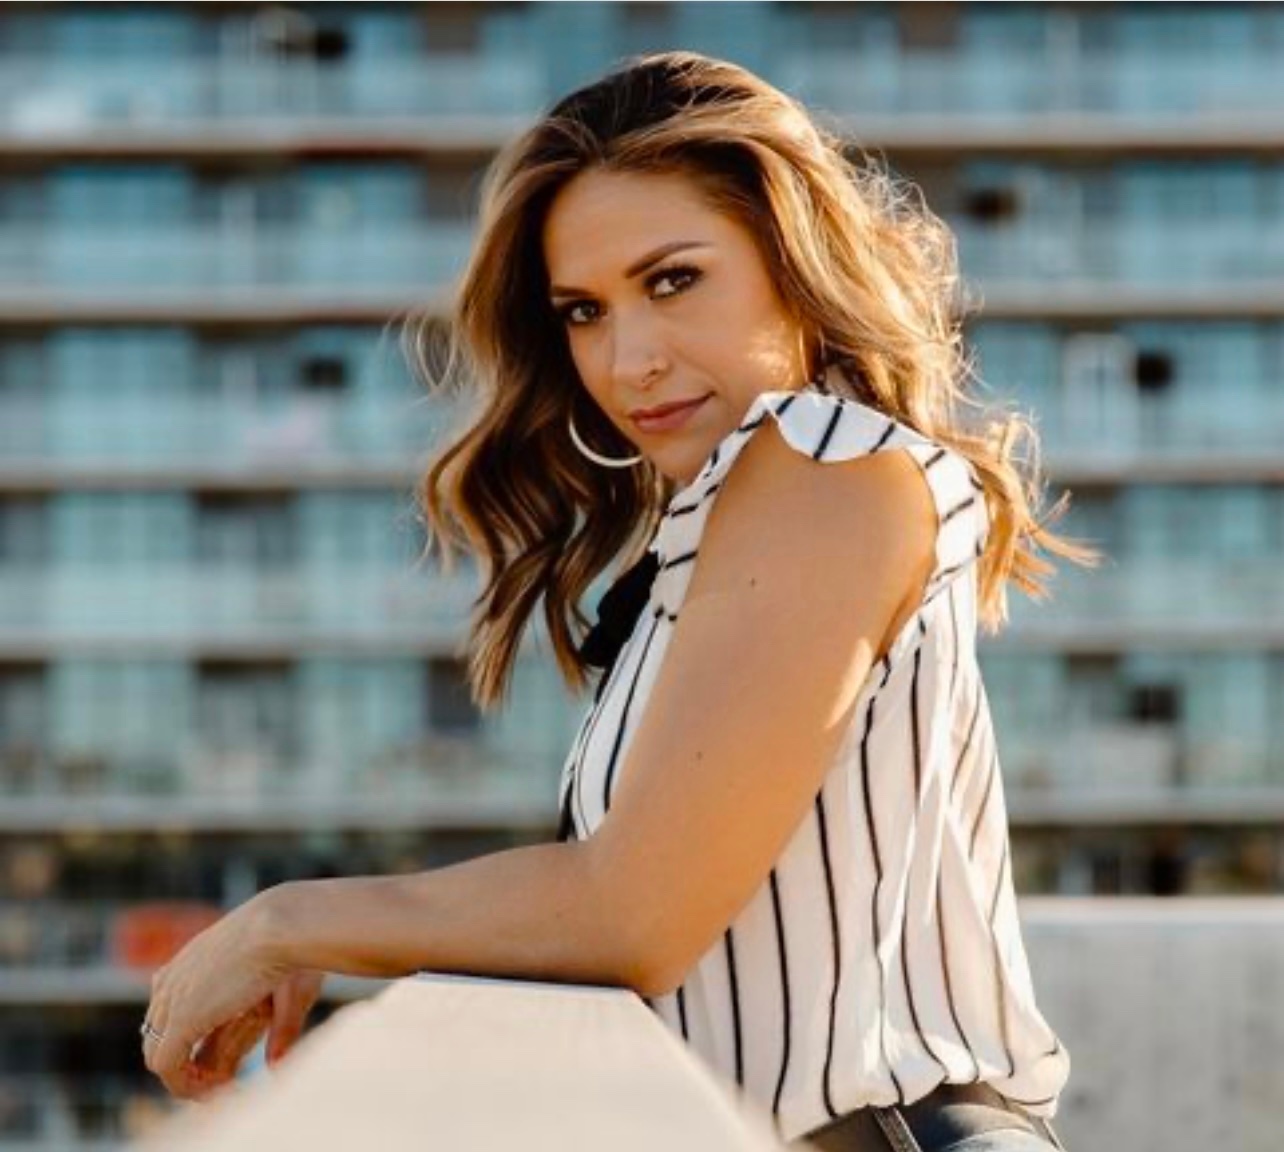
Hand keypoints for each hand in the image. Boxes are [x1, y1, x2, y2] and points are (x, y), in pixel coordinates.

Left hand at [141, 887, 298, 1099]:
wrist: (281, 924)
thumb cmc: (294, 942)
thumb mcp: (283, 981)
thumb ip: (278, 1026)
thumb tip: (274, 1066)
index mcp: (189, 960)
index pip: (169, 1009)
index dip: (188, 1040)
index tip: (219, 1059)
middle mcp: (173, 980)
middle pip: (160, 1034)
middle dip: (185, 1062)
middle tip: (220, 1080)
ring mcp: (172, 1000)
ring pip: (158, 1054)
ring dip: (186, 1080)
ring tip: (220, 1089)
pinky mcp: (180, 1021)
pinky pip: (166, 1067)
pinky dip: (186, 1086)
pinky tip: (216, 1089)